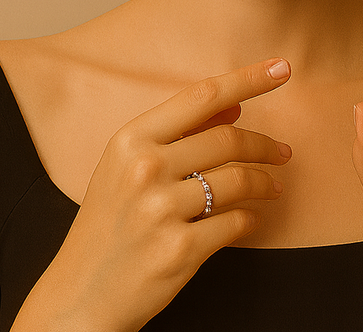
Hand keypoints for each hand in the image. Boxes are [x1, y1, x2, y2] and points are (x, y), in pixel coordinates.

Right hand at [13, 57, 291, 331]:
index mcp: (131, 139)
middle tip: (283, 153)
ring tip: (272, 187)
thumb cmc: (109, 223)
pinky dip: (250, 219)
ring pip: (238, 180)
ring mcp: (159, 210)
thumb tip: (234, 105)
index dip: (247, 79)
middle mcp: (143, 168)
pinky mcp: (177, 250)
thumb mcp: (128, 166)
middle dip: (265, 145)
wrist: (79, 295)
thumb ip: (179, 133)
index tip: (282, 67)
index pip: (201, 95)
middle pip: (228, 139)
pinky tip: (248, 219)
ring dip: (264, 182)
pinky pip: (235, 223)